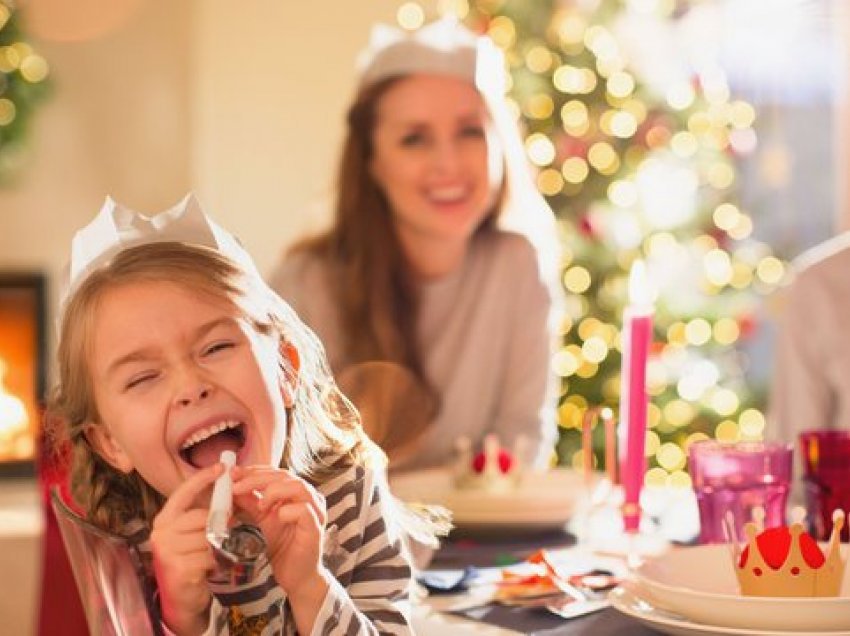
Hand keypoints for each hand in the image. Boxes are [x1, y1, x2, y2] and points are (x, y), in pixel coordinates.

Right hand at [150, 463, 222, 634]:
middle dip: (220, 524)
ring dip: (219, 547)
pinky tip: (209, 568)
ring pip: (209, 537)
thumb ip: (205, 514)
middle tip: (227, 533)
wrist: (182, 598)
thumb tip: (230, 490)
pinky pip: (210, 556)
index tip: (222, 467)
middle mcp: (161, 532)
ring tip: (213, 555)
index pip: (183, 491)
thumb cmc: (190, 559)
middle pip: (203, 516)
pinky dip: (216, 562)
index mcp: (165, 519)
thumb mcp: (194, 533)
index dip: (203, 477)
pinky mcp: (178, 568)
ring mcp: (167, 551)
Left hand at [231, 466, 328, 596]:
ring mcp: (315, 512)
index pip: (276, 472)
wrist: (295, 576)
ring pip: (298, 487)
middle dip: (257, 479)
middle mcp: (308, 498)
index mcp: (296, 493)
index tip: (233, 474)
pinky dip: (287, 511)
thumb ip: (251, 503)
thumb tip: (234, 487)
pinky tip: (276, 517)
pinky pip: (304, 510)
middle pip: (285, 476)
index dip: (254, 471)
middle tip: (236, 486)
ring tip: (259, 506)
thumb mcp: (261, 521)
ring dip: (274, 491)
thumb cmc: (282, 548)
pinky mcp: (315, 528)